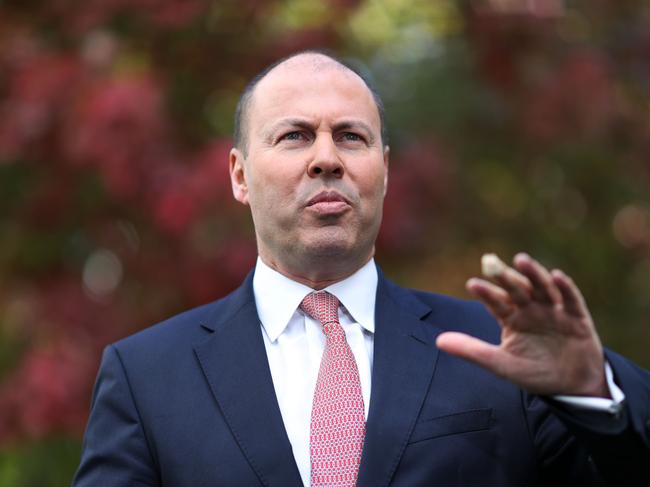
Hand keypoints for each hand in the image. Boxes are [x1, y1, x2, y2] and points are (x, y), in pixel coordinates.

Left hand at [436, 253, 608, 397]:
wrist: (572, 387)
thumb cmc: (534, 373)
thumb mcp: (501, 364)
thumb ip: (472, 351)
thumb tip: (438, 341)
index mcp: (512, 318)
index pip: (496, 302)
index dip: (486, 293)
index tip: (473, 284)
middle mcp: (531, 309)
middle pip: (518, 289)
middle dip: (506, 277)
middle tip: (492, 263)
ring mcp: (554, 311)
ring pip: (542, 288)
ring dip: (533, 273)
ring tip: (522, 260)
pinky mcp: (577, 317)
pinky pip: (571, 300)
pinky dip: (565, 288)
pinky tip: (557, 276)